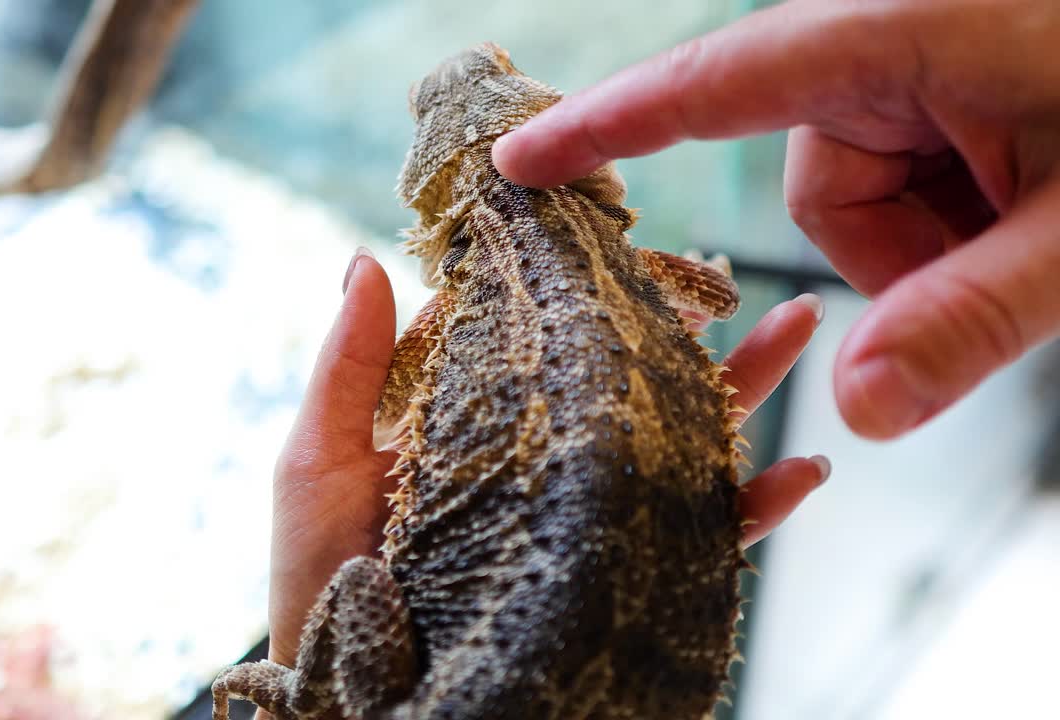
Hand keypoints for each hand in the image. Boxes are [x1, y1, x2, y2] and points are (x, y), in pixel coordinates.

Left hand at [264, 248, 826, 692]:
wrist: (359, 696)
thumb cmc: (320, 580)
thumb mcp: (319, 462)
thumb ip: (348, 366)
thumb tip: (365, 256)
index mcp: (475, 420)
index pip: (542, 337)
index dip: (583, 287)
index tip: (623, 236)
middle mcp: (540, 459)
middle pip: (624, 379)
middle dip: (683, 324)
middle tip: (727, 272)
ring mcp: (582, 516)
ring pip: (676, 440)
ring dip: (743, 386)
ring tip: (795, 326)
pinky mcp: (615, 573)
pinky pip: (698, 537)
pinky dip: (756, 504)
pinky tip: (801, 470)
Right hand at [492, 0, 1059, 439]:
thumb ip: (973, 317)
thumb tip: (857, 412)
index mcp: (902, 27)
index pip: (714, 82)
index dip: (609, 125)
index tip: (519, 158)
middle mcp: (894, 38)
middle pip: (814, 178)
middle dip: (894, 250)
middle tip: (1003, 262)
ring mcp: (922, 66)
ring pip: (860, 194)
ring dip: (931, 243)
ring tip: (1032, 226)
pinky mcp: (948, 93)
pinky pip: (902, 183)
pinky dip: (950, 222)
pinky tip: (1024, 207)